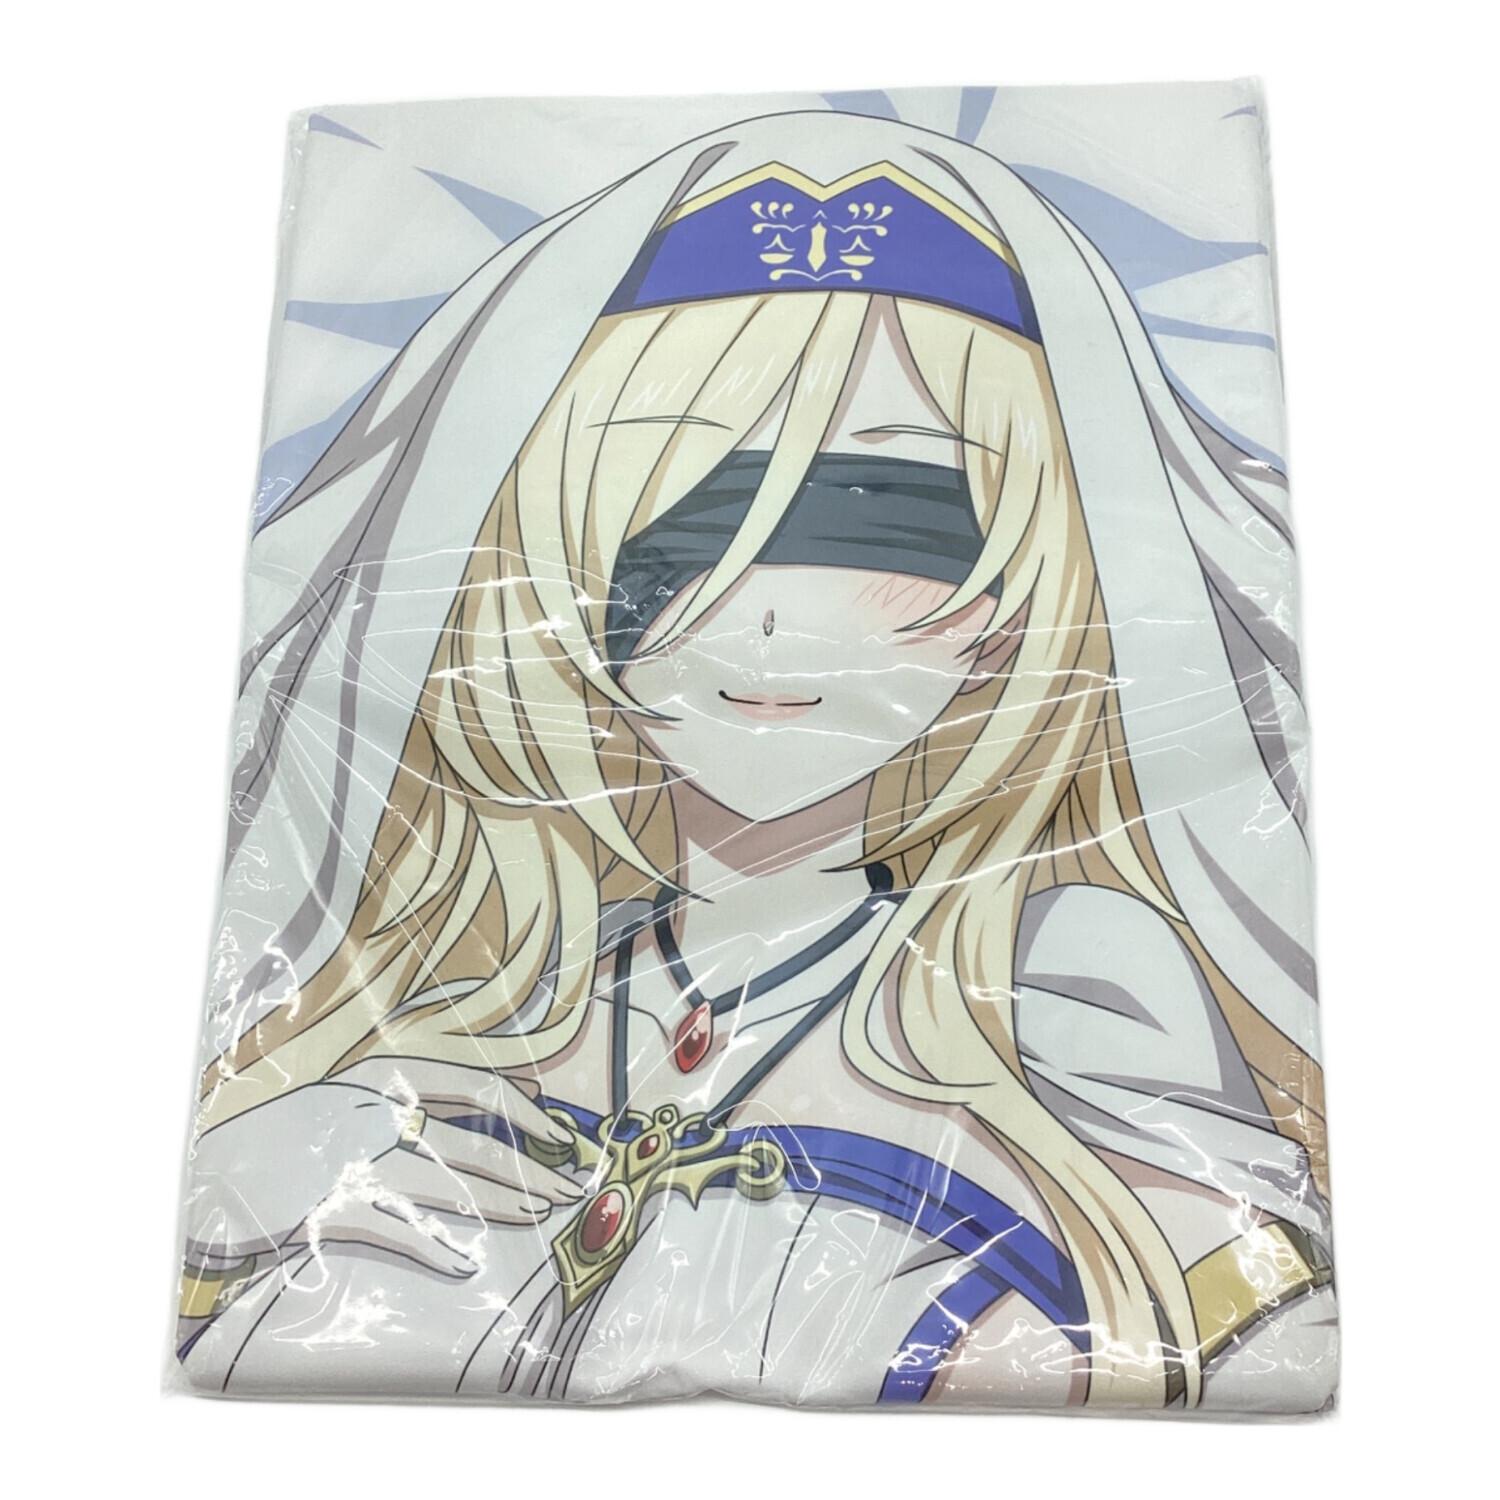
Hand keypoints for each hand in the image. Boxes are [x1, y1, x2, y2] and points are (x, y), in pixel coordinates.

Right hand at [299, 1056, 583, 1277]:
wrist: (217, 1165)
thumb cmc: (298, 1129)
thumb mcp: (361, 1090)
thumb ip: (429, 1089)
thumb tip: (524, 1086)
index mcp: (383, 1076)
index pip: (477, 1086)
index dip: (528, 1113)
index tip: (562, 1136)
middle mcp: (374, 1113)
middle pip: (474, 1143)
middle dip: (529, 1171)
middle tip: (566, 1191)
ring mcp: (352, 1162)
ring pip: (448, 1188)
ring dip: (502, 1205)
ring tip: (541, 1216)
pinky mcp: (329, 1209)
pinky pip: (397, 1233)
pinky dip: (434, 1250)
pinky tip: (464, 1265)